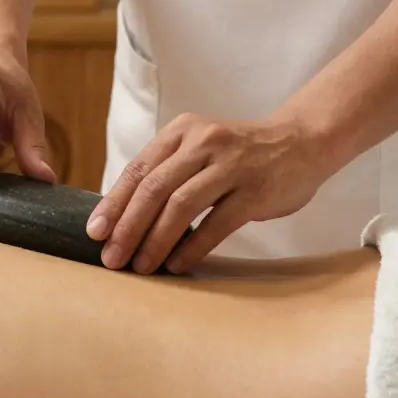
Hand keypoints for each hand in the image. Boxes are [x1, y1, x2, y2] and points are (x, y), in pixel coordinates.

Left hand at [86, 112, 336, 273]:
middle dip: (127, 227)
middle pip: (154, 189)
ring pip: (181, 206)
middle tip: (112, 258)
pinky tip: (178, 264)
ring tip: (140, 266)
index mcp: (182, 131)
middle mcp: (203, 143)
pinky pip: (217, 223)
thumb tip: (123, 215)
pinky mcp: (255, 190)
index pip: (138, 169)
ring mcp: (231, 165)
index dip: (113, 203)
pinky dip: (193, 246)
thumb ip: (168, 171)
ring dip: (156, 240)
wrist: (302, 141)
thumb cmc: (241, 153)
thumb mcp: (199, 147)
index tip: (95, 232)